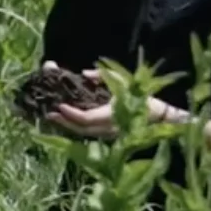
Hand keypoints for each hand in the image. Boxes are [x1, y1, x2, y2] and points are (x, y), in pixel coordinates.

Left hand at [44, 78, 182, 141]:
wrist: (162, 118)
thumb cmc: (143, 96)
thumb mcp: (124, 80)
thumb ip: (103, 76)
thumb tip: (84, 74)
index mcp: (113, 115)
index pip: (87, 118)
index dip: (72, 114)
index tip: (60, 106)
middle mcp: (109, 128)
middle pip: (81, 129)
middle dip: (64, 122)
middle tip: (49, 113)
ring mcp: (109, 134)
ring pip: (84, 133)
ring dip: (68, 126)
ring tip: (54, 117)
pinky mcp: (110, 136)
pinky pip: (90, 133)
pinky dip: (77, 127)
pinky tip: (68, 122)